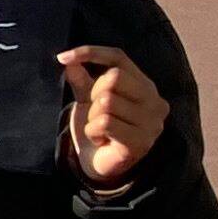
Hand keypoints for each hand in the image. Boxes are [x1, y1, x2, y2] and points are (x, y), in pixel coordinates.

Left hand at [55, 45, 167, 184]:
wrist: (101, 165)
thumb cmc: (99, 128)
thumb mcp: (88, 100)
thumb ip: (81, 80)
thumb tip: (69, 61)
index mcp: (145, 85)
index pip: (118, 57)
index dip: (90, 52)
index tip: (62, 57)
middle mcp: (154, 101)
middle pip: (113, 78)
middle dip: (93, 93)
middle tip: (95, 113)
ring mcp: (151, 123)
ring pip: (107, 102)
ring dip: (93, 117)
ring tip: (100, 129)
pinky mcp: (141, 143)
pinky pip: (105, 123)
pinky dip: (93, 132)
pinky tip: (101, 140)